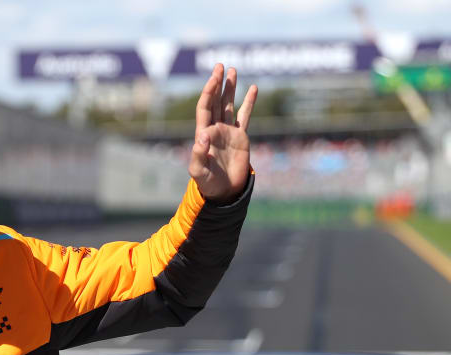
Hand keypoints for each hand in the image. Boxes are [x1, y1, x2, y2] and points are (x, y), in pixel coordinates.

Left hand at [188, 63, 257, 202]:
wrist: (224, 192)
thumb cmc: (207, 183)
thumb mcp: (198, 171)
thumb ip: (198, 153)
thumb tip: (203, 135)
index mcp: (203, 134)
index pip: (205, 108)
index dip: (208, 92)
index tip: (213, 78)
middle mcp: (215, 129)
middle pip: (216, 101)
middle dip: (217, 84)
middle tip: (220, 65)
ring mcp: (228, 132)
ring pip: (229, 105)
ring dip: (230, 88)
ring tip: (233, 70)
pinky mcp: (241, 137)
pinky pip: (245, 116)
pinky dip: (249, 102)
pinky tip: (253, 88)